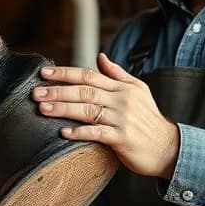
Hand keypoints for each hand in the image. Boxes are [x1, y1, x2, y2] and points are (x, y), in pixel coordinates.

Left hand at [33, 53, 178, 178]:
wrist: (169, 148)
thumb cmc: (149, 120)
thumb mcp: (138, 90)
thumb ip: (117, 74)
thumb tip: (100, 57)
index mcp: (122, 87)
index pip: (89, 75)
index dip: (65, 73)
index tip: (44, 73)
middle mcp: (121, 100)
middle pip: (84, 91)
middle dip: (58, 91)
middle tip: (35, 93)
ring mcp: (122, 119)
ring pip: (87, 110)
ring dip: (63, 109)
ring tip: (43, 109)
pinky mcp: (122, 138)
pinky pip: (97, 133)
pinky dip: (80, 132)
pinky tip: (63, 133)